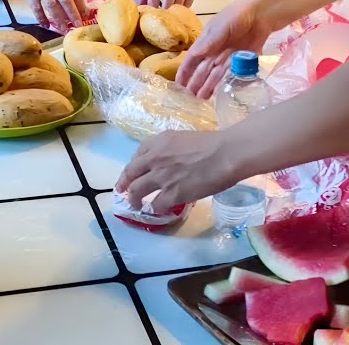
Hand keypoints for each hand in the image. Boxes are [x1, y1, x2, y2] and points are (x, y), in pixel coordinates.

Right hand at [5, 0, 86, 30]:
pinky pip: (36, 7)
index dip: (81, 5)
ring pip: (51, 4)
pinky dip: (41, 17)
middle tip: (77, 26)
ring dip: (58, 18)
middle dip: (72, 13)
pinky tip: (46, 26)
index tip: (85, 17)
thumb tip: (78, 10)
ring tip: (63, 29)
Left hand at [115, 130, 240, 211]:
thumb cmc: (212, 143)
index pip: (137, 154)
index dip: (132, 166)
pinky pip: (156, 205)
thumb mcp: (183, 139)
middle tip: (123, 191)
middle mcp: (154, 159)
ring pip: (137, 191)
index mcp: (159, 142)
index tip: (130, 173)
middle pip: (130, 174)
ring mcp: (161, 178)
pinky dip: (156, 208)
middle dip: (124, 184)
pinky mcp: (171, 194)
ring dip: (135, 200)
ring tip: (136, 205)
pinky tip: (158, 210)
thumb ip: (169, 150)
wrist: (226, 154)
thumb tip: (168, 163)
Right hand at [176, 0, 274, 98]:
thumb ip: (209, 42)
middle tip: (191, 97)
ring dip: (209, 85)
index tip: (179, 84)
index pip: (193, 58)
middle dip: (196, 82)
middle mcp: (216, 50)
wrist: (262, 14)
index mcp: (207, 41)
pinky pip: (232, 74)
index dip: (186, 71)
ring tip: (202, 99)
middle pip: (204, 69)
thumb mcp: (221, 27)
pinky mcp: (242, 60)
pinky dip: (226, 82)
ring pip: (217, 74)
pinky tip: (221, 92)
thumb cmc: (237, 15)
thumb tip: (194, 54)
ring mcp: (230, 56)